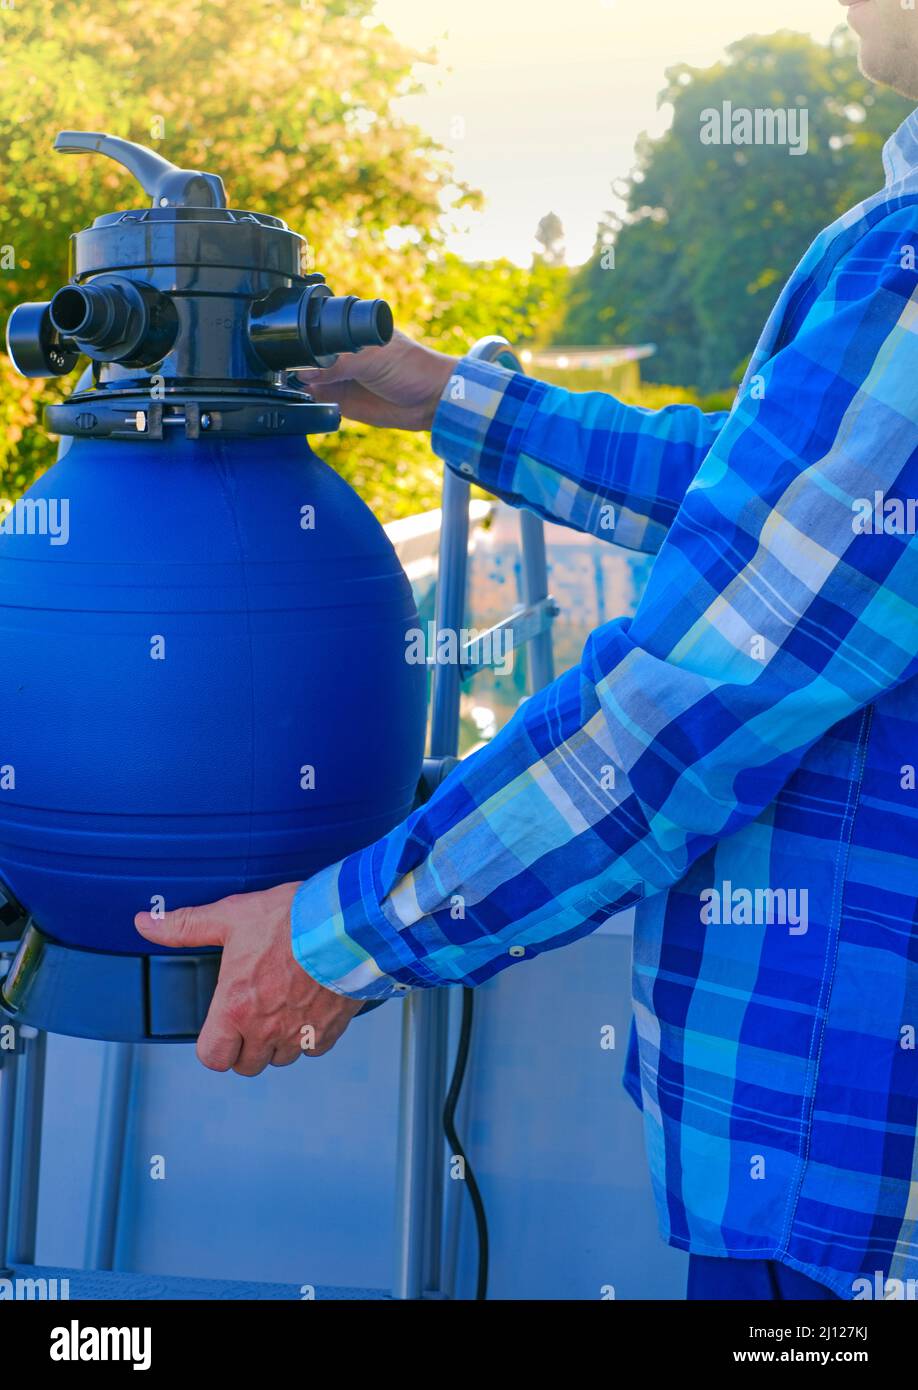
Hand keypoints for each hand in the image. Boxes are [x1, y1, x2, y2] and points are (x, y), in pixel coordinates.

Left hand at [134, 883, 363, 1075]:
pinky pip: (313, 1048)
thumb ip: (185, 926)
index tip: (220, 1028)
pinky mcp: (330, 1030)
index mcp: (236, 1008)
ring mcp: (300, 1033)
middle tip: (251, 1014)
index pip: (212, 1057)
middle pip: (247, 1065)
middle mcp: (266, 1029)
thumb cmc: (293, 920)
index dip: (213, 1045)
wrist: (349, 923)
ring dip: (277, 1042)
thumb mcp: (231, 916)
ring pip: (280, 1058)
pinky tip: (308, 1007)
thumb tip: (145, 923)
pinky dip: (309, 1036)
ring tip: (280, 1008)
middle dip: (245, 1045)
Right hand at [295, 329, 455, 430]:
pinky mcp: (342, 402)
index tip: (288, 348)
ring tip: (301, 385)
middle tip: (289, 371)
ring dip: (299, 384)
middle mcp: (341, 353)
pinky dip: (308, 402)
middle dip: (296, 364)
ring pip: (308, 380)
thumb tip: (304, 373)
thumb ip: (337, 364)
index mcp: (349, 331)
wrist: (431, 401)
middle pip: (307, 357)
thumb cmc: (411, 367)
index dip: (300, 339)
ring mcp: (340, 378)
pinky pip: (317, 402)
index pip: (315, 331)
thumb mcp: (371, 358)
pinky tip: (307, 400)